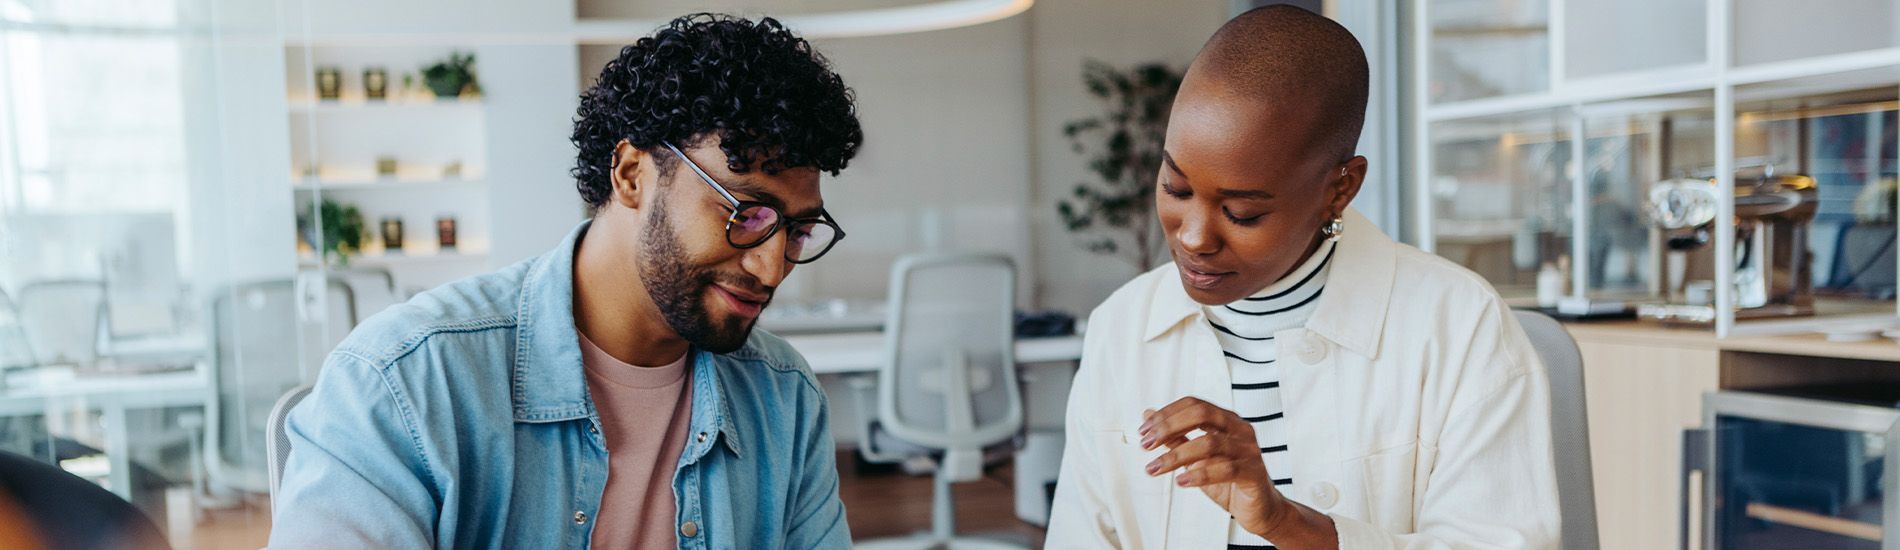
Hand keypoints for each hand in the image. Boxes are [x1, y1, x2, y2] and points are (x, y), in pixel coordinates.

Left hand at [1137, 396, 1287, 536]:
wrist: (1259, 510)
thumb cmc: (1227, 481)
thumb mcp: (1195, 458)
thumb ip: (1175, 436)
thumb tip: (1147, 415)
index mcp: (1226, 421)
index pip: (1194, 404)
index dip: (1166, 415)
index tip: (1143, 432)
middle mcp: (1240, 430)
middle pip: (1202, 415)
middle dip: (1169, 427)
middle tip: (1146, 445)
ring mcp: (1249, 450)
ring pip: (1210, 443)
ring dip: (1176, 456)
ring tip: (1154, 468)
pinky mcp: (1255, 473)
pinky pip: (1226, 469)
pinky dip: (1200, 475)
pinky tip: (1181, 481)